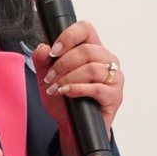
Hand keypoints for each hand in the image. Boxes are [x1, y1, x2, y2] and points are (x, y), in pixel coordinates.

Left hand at [31, 21, 123, 155]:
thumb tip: (43, 48)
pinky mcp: (115, 95)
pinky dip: (77, 89)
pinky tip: (66, 92)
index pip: (85, 29)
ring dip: (68, 78)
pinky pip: (97, 87)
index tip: (53, 51)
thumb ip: (41, 60)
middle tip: (50, 78)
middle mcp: (106, 60)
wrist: (72, 126)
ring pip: (91, 68)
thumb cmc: (63, 99)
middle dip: (62, 64)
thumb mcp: (46, 77)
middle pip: (87, 50)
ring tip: (56, 88)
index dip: (68, 36)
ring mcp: (114, 77)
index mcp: (92, 49)